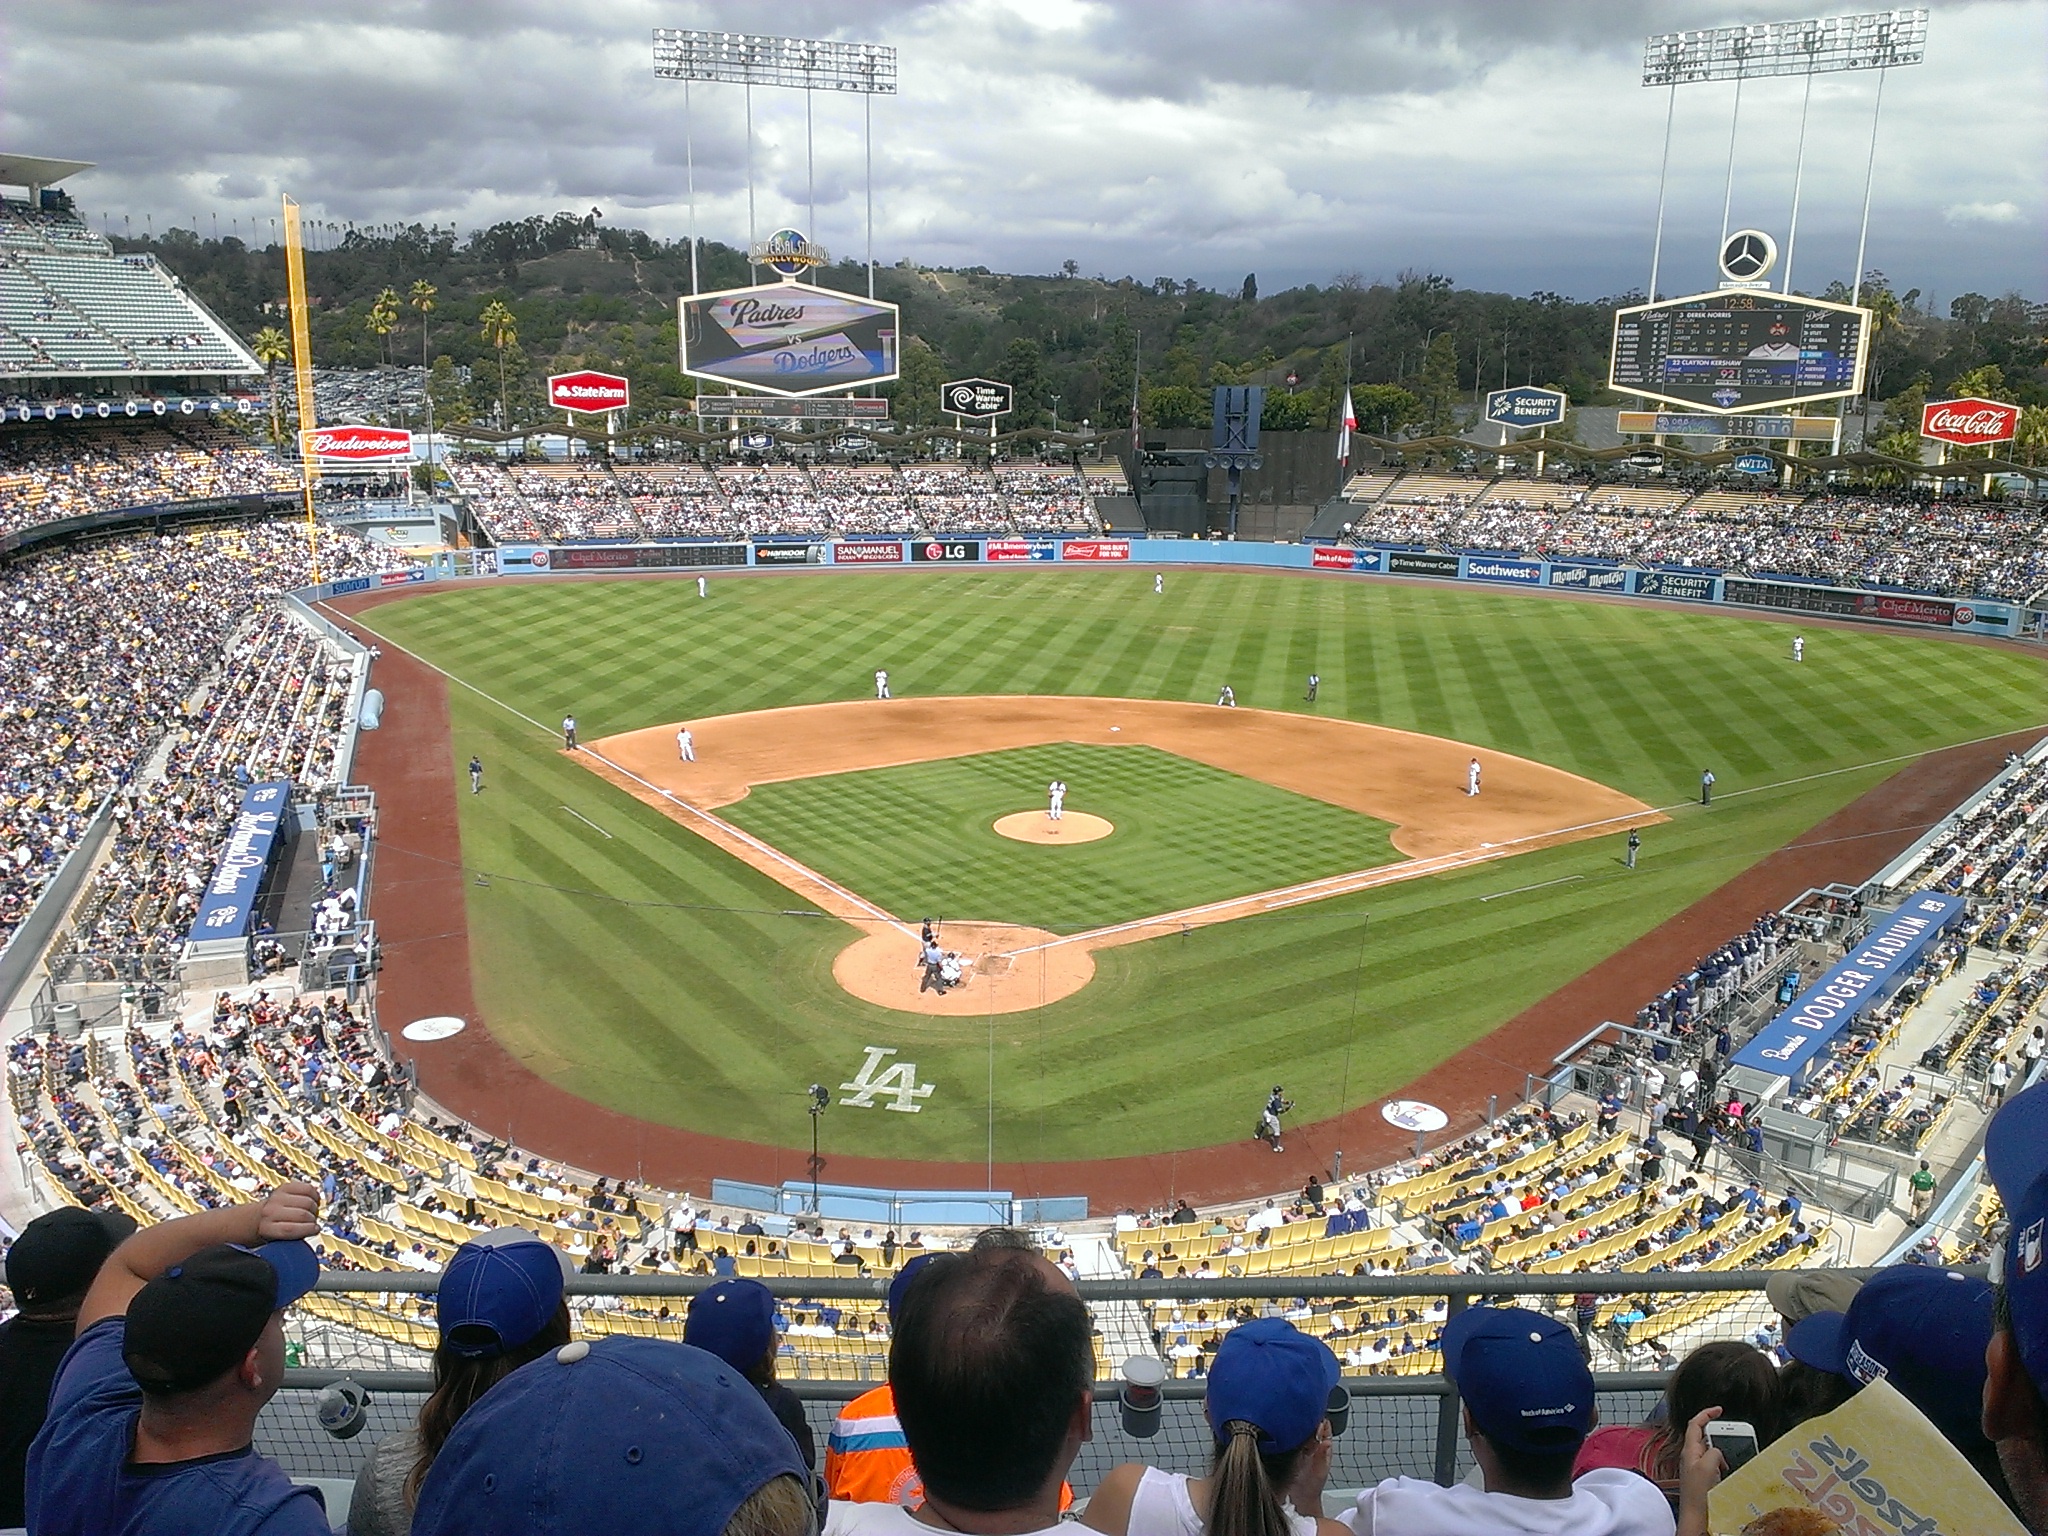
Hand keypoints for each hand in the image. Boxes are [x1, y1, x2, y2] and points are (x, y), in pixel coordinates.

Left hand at [257, 1181, 320, 1240]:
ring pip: (307, 1201)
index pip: (290, 1229)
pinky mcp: (285, 1187)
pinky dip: (314, 1194)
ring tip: (312, 1212)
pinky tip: (313, 1200)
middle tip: (313, 1222)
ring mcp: (277, 1197)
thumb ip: (292, 1238)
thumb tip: (312, 1231)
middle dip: (312, 1219)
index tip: (316, 1229)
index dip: (307, 1229)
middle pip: (301, 1214)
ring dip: (315, 1208)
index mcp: (267, 1229)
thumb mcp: (277, 1240)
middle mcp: (271, 1211)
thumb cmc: (270, 1231)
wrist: (256, 1217)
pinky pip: (307, 1188)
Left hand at [1675, 1405, 1726, 1535]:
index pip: (1694, 1424)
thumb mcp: (1708, 1467)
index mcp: (1689, 1450)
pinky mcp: (1702, 1477)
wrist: (1695, 1516)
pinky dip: (1721, 1463)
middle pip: (1703, 1436)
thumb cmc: (1698, 1493)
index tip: (1718, 1409)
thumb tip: (1717, 1450)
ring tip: (1729, 1458)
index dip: (1706, 1414)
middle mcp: (1691, 1457)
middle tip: (1730, 1437)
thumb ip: (1713, 1452)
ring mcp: (1696, 1467)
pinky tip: (1727, 1471)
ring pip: (1709, 1450)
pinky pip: (1713, 1464)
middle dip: (1717, 1434)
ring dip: (1721, 1451)